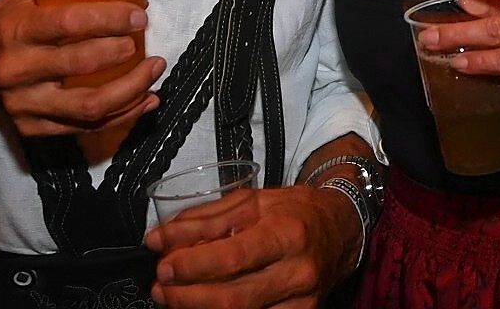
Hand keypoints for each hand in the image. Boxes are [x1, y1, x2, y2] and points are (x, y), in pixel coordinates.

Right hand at [0, 0, 163, 135]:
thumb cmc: (7, 23)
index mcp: (16, 30)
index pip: (68, 23)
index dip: (109, 19)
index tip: (139, 16)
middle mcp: (17, 69)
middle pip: (81, 66)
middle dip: (123, 54)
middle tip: (148, 46)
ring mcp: (24, 104)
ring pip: (89, 106)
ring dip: (132, 91)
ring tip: (155, 72)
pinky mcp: (32, 128)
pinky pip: (86, 128)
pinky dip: (123, 116)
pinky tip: (147, 101)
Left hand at [146, 184, 358, 307]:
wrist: (339, 229)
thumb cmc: (293, 212)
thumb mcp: (252, 201)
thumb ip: (204, 220)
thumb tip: (160, 238)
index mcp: (287, 233)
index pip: (232, 257)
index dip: (192, 265)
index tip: (164, 264)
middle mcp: (297, 270)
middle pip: (231, 298)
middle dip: (186, 297)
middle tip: (161, 287)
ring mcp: (301, 300)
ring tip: (175, 297)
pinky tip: (204, 306)